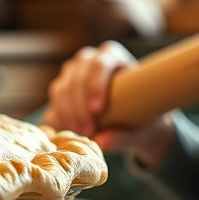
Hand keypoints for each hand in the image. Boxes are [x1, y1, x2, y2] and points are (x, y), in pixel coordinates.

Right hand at [42, 40, 175, 160]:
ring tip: (82, 133)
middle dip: (79, 105)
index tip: (98, 110)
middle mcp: (90, 61)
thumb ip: (126, 137)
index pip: (101, 63)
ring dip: (68, 113)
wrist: (133, 124)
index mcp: (114, 58)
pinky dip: (60, 117)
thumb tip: (102, 141)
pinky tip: (71, 130)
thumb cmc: (143, 121)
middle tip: (88, 130)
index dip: (95, 84)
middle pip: (77, 75)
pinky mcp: (62, 90)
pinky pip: (55, 101)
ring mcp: (73, 74)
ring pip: (62, 87)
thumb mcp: (143, 131)